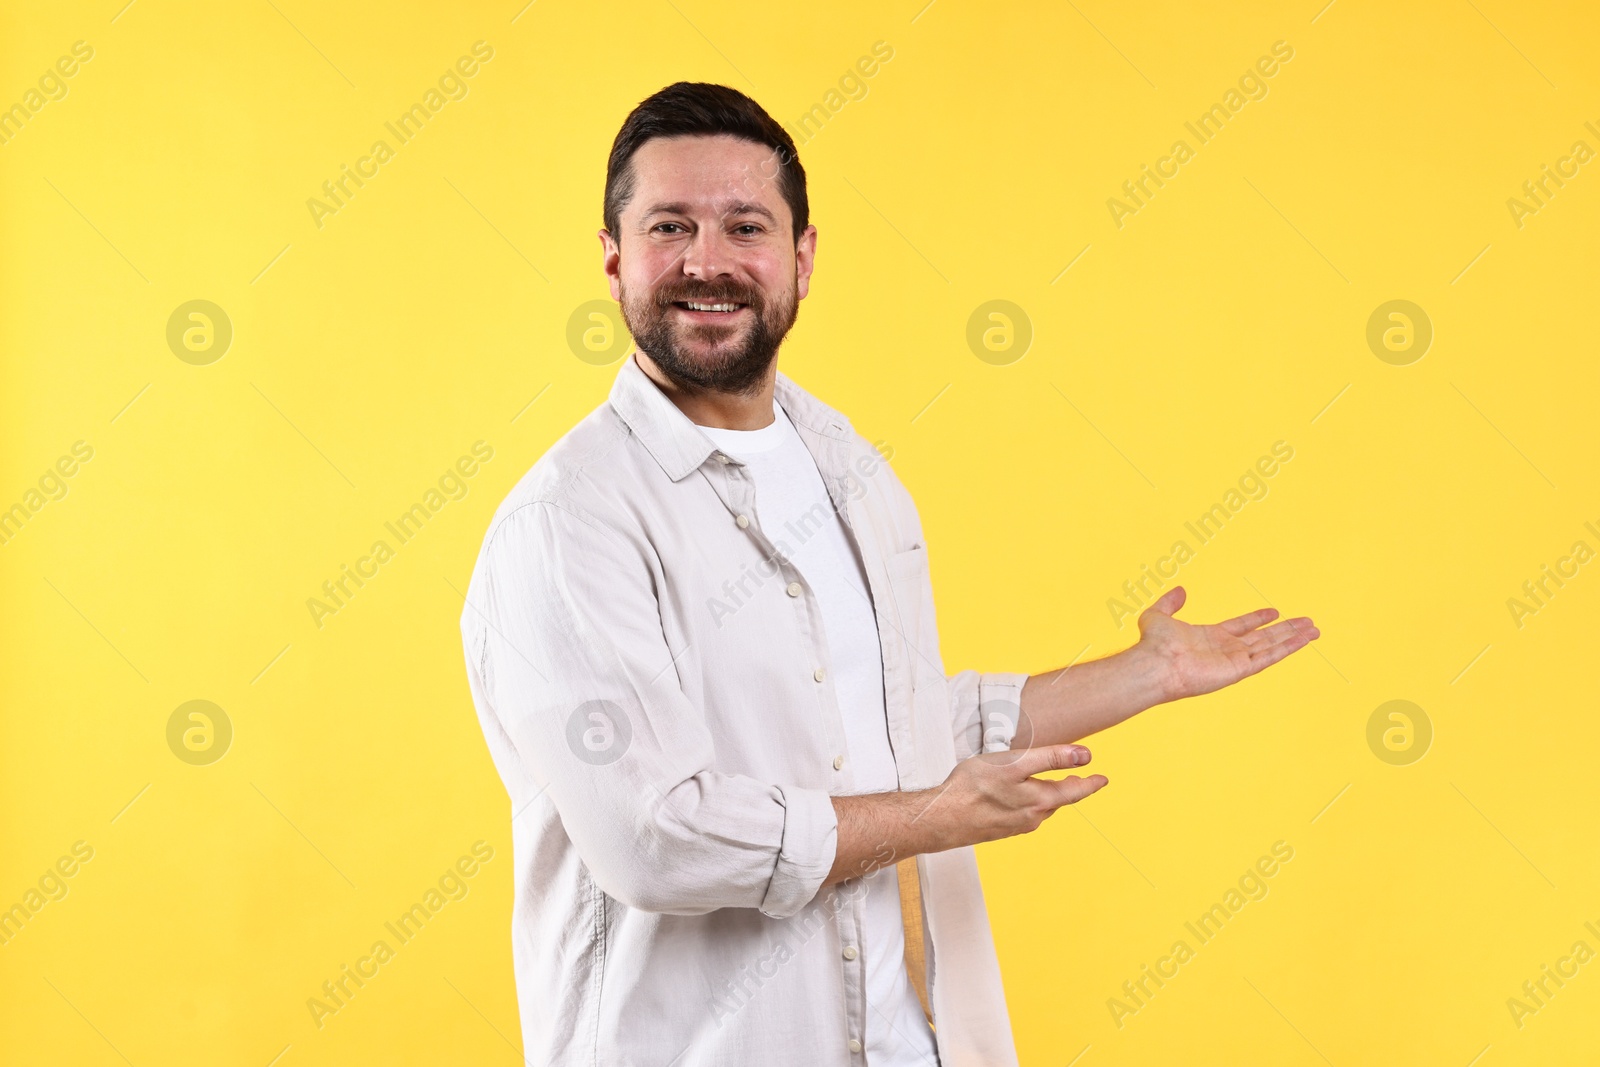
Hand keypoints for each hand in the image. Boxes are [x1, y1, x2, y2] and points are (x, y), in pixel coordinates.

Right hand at [930, 743, 1108, 848]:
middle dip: (1070, 790)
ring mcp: (1015, 826)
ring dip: (1048, 797)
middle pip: (1057, 800)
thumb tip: (1085, 755)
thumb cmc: (975, 786)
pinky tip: (1019, 797)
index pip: (1075, 792)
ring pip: (1040, 809)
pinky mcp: (999, 829)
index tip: (1103, 779)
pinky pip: (1022, 815)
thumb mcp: (1016, 763)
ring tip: (1050, 785)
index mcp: (1040, 801)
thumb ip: (1052, 758)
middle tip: (1080, 781)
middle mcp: (1032, 818)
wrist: (941, 818)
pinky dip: (1029, 804)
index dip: (1090, 783)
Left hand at [1136, 586, 1319, 701]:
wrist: (1155, 663)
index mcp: (1210, 637)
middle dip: (1285, 630)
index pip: (1241, 626)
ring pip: (1271, 646)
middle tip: (1306, 622)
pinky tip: (1304, 640)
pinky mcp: (1240, 670)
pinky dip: (1288, 648)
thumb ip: (1170, 603)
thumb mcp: (1158, 615)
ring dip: (1294, 638)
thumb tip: (1180, 590)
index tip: (1274, 611)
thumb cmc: (1154, 645)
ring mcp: (1234, 660)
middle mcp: (1225, 650)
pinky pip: (1269, 657)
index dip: (1258, 618)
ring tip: (1315, 630)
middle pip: (1263, 637)